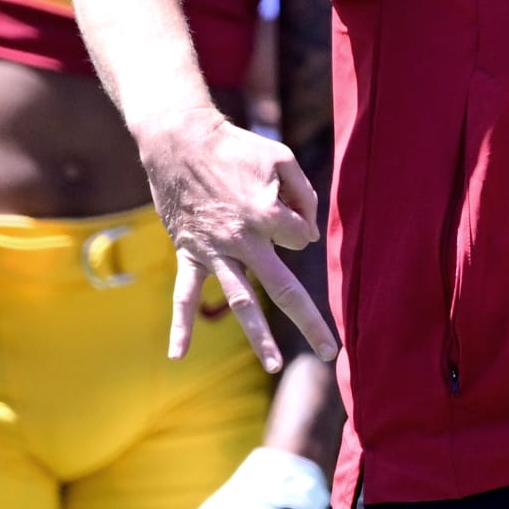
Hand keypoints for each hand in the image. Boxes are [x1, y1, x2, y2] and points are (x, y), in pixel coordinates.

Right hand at [139, 108, 335, 370]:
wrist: (181, 142)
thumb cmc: (236, 148)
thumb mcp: (281, 159)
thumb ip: (303, 194)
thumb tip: (306, 235)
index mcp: (268, 215)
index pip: (300, 237)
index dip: (298, 225)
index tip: (285, 208)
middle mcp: (244, 241)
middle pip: (282, 289)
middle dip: (308, 320)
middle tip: (330, 351)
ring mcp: (214, 252)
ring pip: (240, 301)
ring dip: (258, 336)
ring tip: (274, 366)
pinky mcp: (190, 254)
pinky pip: (185, 295)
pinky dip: (181, 325)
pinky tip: (178, 357)